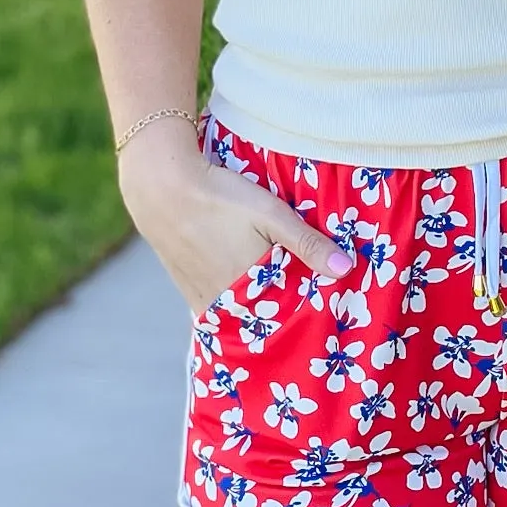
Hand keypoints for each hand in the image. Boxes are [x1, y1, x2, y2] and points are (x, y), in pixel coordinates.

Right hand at [117, 117, 350, 316]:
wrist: (162, 189)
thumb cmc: (220, 197)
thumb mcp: (270, 214)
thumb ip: (307, 243)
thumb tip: (345, 269)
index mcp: (252, 287)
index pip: (290, 311)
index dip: (308, 305)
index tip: (326, 301)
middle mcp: (227, 302)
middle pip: (264, 316)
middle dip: (283, 311)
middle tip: (303, 298)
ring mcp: (204, 299)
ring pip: (241, 314)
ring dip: (258, 309)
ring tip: (275, 293)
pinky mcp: (189, 292)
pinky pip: (218, 310)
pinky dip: (234, 306)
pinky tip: (245, 291)